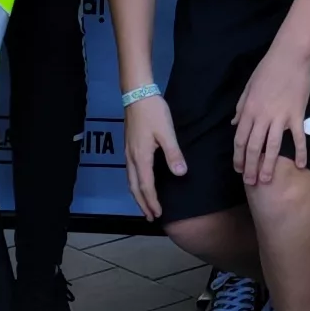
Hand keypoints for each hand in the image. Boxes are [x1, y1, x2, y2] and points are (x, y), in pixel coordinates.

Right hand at [119, 91, 184, 220]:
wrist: (136, 93)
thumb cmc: (153, 112)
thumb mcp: (167, 132)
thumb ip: (174, 154)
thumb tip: (181, 174)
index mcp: (141, 157)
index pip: (146, 186)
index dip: (152, 201)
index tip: (158, 214)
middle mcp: (132, 158)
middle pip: (134, 187)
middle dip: (142, 204)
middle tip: (150, 217)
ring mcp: (128, 152)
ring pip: (130, 180)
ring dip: (137, 195)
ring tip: (145, 205)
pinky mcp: (128, 147)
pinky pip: (130, 172)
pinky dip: (135, 183)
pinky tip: (141, 183)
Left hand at [230, 43, 309, 185]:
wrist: (290, 57)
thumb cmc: (267, 69)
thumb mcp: (248, 87)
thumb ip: (241, 107)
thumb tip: (234, 124)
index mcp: (249, 110)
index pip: (240, 139)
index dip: (238, 157)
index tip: (238, 169)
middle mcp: (262, 117)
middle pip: (253, 147)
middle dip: (250, 167)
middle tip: (251, 183)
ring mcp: (280, 117)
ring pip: (272, 147)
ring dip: (269, 165)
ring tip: (267, 180)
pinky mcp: (296, 115)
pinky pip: (298, 138)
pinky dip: (300, 152)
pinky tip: (301, 165)